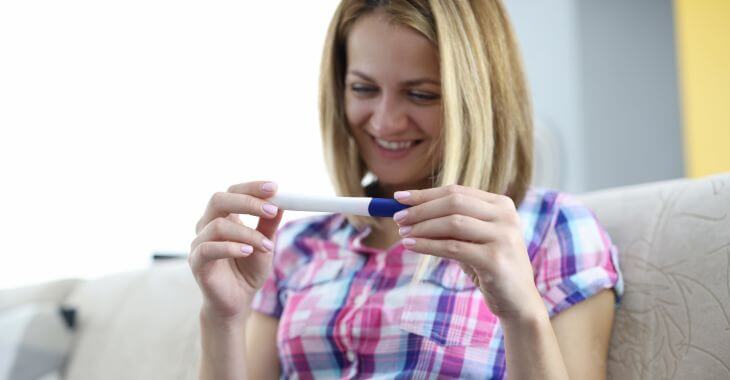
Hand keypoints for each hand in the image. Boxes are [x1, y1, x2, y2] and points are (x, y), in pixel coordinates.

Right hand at [189, 181, 283, 321]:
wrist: (237, 303)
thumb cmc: (249, 271)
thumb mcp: (265, 245)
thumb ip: (269, 225)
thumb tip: (282, 202)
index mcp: (224, 217)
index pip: (233, 191)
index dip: (251, 187)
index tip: (274, 187)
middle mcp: (208, 226)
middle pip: (218, 199)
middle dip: (247, 201)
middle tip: (271, 210)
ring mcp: (199, 243)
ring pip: (218, 226)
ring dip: (247, 233)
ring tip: (266, 245)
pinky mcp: (196, 262)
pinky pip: (208, 248)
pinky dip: (230, 247)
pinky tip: (248, 252)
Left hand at [393, 185, 544, 321]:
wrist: (518, 303)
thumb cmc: (489, 268)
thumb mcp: (472, 240)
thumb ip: (451, 224)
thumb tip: (409, 212)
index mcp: (501, 205)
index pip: (457, 191)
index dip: (425, 194)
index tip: (399, 198)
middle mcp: (505, 216)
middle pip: (454, 202)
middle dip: (421, 209)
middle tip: (397, 218)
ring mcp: (503, 236)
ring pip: (452, 223)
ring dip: (422, 227)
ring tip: (402, 233)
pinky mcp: (495, 259)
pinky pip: (453, 247)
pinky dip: (428, 245)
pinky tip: (411, 246)